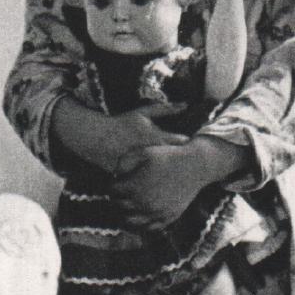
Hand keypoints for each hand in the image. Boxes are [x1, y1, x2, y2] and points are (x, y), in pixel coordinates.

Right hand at [51, 97, 186, 174]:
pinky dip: (156, 187)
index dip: (191, 146)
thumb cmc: (122, 123)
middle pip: (176, 162)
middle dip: (186, 164)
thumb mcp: (143, 113)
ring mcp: (142, 167)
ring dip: (172, 178)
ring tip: (181, 179)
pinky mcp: (133, 178)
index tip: (197, 147)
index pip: (182, 143)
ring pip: (163, 177)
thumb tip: (185, 104)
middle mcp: (151, 153)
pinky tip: (164, 190)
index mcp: (156, 137)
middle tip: (194, 164)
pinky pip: (148, 185)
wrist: (97, 138)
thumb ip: (165, 109)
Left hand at [111, 144, 205, 228]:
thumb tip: (115, 174)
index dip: (113, 185)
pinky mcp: (167, 218)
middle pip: (118, 207)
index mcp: (133, 186)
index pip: (111, 191)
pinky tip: (141, 216)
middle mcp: (142, 203)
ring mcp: (155, 213)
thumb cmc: (168, 157)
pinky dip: (141, 225)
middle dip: (117, 198)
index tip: (118, 181)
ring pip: (130, 222)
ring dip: (125, 214)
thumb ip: (124, 161)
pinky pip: (148, 229)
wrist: (195, 166)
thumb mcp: (144, 151)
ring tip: (128, 207)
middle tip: (121, 193)